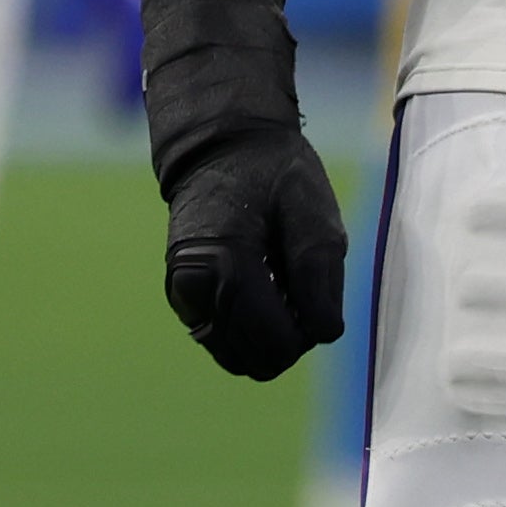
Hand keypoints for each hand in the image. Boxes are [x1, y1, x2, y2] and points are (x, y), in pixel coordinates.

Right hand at [141, 0, 344, 378]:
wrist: (220, 145)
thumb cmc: (275, 174)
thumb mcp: (315, 215)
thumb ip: (320, 277)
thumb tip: (321, 334)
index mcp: (224, 264)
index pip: (275, 343)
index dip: (308, 331)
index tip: (316, 292)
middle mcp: (194, 290)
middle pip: (256, 361)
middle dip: (289, 337)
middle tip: (301, 288)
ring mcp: (184, 298)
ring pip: (238, 357)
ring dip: (268, 335)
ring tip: (281, 285)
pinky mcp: (184, 300)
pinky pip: (224, 339)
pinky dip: (249, 327)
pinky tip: (263, 286)